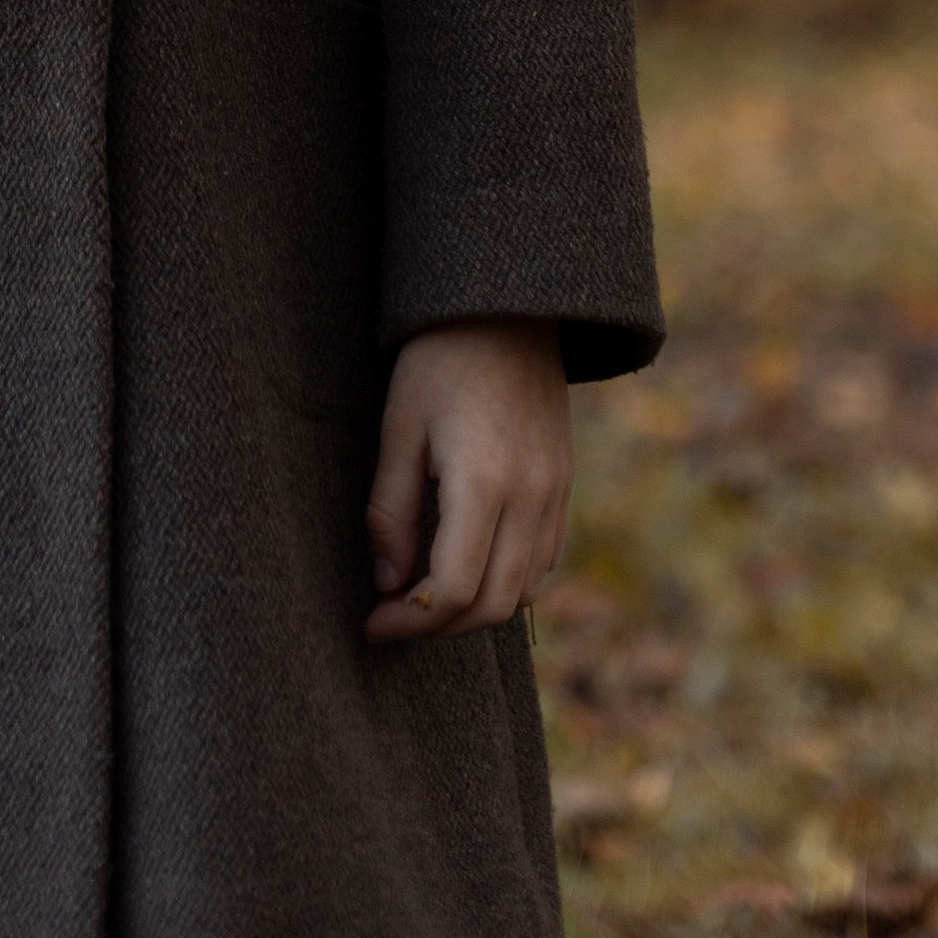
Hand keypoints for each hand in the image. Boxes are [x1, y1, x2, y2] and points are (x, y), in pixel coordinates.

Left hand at [364, 316, 570, 641]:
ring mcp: (556, 495)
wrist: (507, 310)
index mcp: (484, 482)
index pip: (454, 588)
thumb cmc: (439, 361)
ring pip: (524, 593)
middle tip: (392, 620)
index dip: (410, 621)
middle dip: (439, 627)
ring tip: (425, 598)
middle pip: (493, 604)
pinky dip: (509, 584)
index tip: (372, 624)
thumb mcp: (398, 427)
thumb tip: (387, 584)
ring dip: (475, 609)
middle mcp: (531, 498)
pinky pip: (544, 563)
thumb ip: (389, 511)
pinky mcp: (564, 487)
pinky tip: (470, 569)